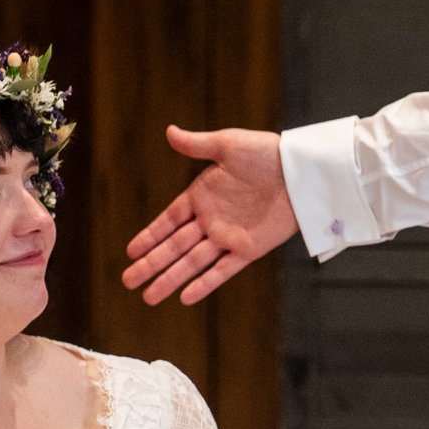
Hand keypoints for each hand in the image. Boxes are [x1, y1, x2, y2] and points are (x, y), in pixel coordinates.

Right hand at [122, 127, 298, 304]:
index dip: (149, 236)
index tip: (130, 252)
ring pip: (192, 263)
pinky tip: (185, 297)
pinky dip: (205, 284)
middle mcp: (211, 219)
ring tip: (148, 297)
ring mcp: (229, 236)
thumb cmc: (266, 153)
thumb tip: (169, 131)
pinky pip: (223, 270)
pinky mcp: (249, 249)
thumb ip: (197, 145)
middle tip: (127, 281)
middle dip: (151, 264)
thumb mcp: (227, 145)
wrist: (301, 172)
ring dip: (170, 279)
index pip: (168, 221)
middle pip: (174, 247)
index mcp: (202, 195)